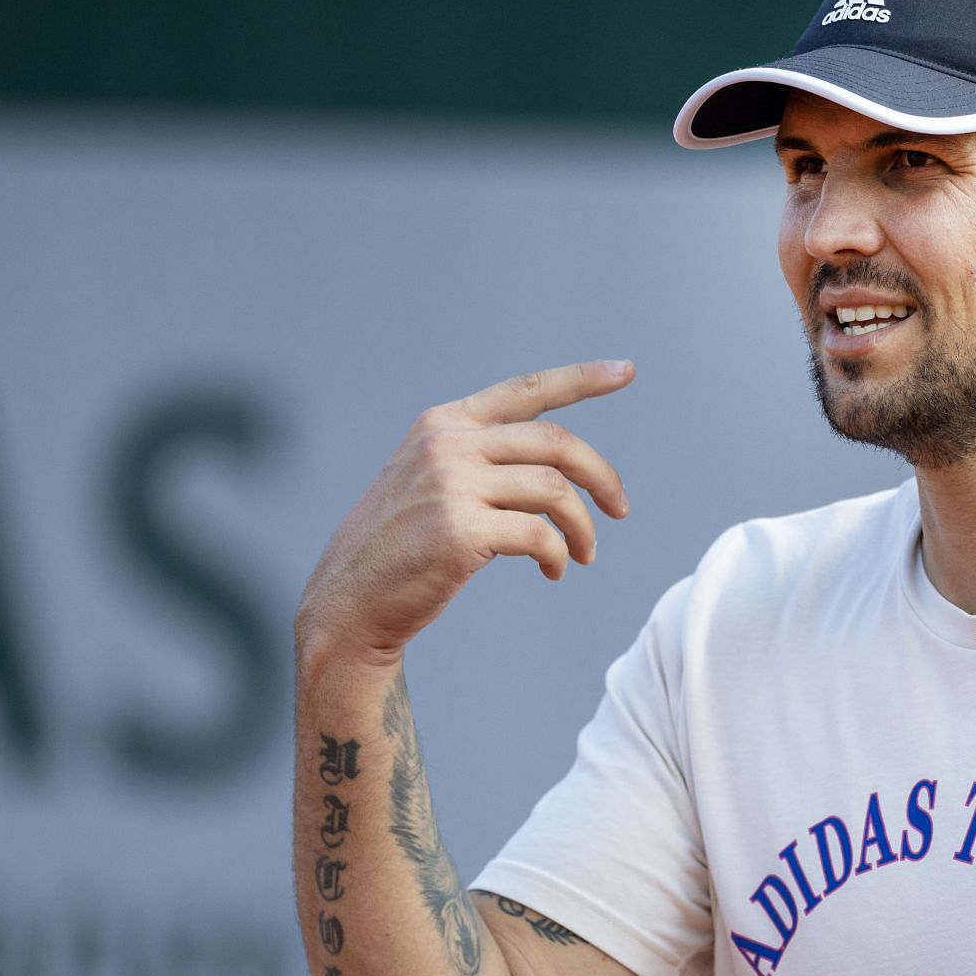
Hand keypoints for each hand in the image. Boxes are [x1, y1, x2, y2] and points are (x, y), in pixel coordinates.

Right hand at [297, 360, 634, 661]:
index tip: (625, 371)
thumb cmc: (398, 550)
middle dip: (601, 476)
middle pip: (556, 441)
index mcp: (443, 424)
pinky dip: (558, 555)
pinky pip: (539, 534)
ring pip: (555, 489)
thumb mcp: (429, 482)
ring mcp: (451, 484)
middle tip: (621, 510)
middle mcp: (447, 444)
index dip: (581, 379)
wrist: (350, 603)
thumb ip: (479, 460)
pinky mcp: (459, 529)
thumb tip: (555, 470)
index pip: (525, 390)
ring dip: (582, 526)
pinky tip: (555, 570)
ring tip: (584, 554)